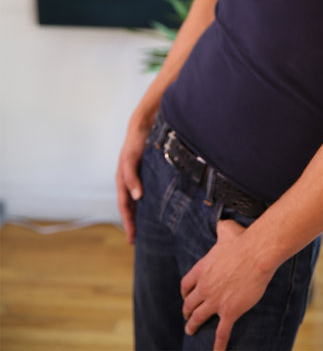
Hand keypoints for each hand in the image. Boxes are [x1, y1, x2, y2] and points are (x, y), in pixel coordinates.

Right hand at [115, 119, 149, 242]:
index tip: (132, 240)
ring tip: (149, 229)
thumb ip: (131, 177)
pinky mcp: (148, 172)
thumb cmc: (135, 141)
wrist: (144, 124)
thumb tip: (136, 198)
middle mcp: (130, 181)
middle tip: (140, 241)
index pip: (125, 207)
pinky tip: (158, 207)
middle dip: (134, 223)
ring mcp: (139, 177)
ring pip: (139, 201)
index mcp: (123, 180)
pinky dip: (151, 202)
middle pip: (131, 207)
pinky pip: (149, 191)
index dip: (128, 223)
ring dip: (142, 214)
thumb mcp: (131, 158)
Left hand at [181, 219, 273, 350]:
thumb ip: (220, 228)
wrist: (257, 253)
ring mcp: (215, 301)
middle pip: (189, 303)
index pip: (186, 285)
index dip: (185, 293)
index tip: (186, 297)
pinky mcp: (229, 311)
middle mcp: (204, 287)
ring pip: (198, 318)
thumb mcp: (226, 229)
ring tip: (190, 331)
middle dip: (187, 311)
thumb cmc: (243, 240)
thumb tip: (221, 223)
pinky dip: (217, 344)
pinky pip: (220, 332)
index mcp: (202, 269)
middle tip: (188, 317)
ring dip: (192, 326)